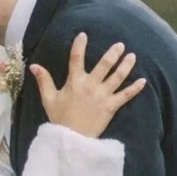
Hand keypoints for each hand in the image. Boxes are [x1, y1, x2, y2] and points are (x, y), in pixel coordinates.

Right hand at [32, 34, 146, 137]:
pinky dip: (135, 89)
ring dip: (126, 66)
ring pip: (117, 77)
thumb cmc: (60, 119)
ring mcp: (102, 96)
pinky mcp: (111, 107)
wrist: (72, 140)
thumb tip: (33, 65)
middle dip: (113, 53)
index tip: (83, 35)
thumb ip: (44, 80)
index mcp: (74, 82)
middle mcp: (90, 86)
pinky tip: (143, 81)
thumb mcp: (49, 99)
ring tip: (132, 56)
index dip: (79, 46)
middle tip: (120, 45)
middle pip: (104, 65)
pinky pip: (125, 96)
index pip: (76, 59)